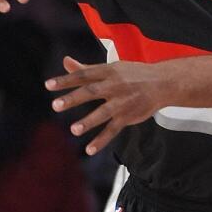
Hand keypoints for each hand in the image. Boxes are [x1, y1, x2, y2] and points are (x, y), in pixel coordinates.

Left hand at [45, 57, 169, 154]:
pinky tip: (89, 149)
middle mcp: (115, 86)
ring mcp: (122, 102)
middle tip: (56, 105)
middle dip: (73, 99)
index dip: (66, 80)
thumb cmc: (133, 74)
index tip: (48, 85)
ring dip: (88, 122)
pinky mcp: (128, 116)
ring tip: (74, 129)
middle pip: (91, 92)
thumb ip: (86, 69)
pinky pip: (113, 130)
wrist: (163, 83)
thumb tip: (65, 61)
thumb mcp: (111, 68)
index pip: (84, 75)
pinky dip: (101, 140)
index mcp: (108, 71)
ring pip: (103, 112)